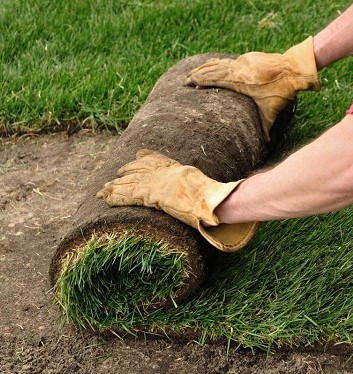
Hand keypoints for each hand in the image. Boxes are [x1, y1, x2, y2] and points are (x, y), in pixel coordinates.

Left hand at [97, 150, 256, 250]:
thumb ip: (197, 186)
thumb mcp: (204, 186)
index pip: (156, 160)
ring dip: (114, 187)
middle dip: (124, 173)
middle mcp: (163, 173)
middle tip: (113, 176)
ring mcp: (156, 183)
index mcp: (175, 169)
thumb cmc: (212, 196)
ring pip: (129, 183)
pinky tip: (106, 198)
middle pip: (138, 170)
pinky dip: (116, 197)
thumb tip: (210, 195)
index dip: (143, 158)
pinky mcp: (150, 195)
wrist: (210, 200)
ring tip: (101, 191)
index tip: (136, 155)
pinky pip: (128, 196)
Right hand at [186, 37, 319, 140]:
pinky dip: (218, 63)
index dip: (199, 80)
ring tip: (194, 71)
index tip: (188, 83)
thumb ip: (265, 128)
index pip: (213, 79)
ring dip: (206, 67)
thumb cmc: (281, 92)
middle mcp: (237, 69)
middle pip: (212, 70)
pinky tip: (213, 64)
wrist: (294, 69)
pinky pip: (228, 61)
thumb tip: (266, 145)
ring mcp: (243, 61)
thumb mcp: (271, 112)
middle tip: (185, 79)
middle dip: (198, 74)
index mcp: (238, 82)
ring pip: (219, 63)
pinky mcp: (249, 57)